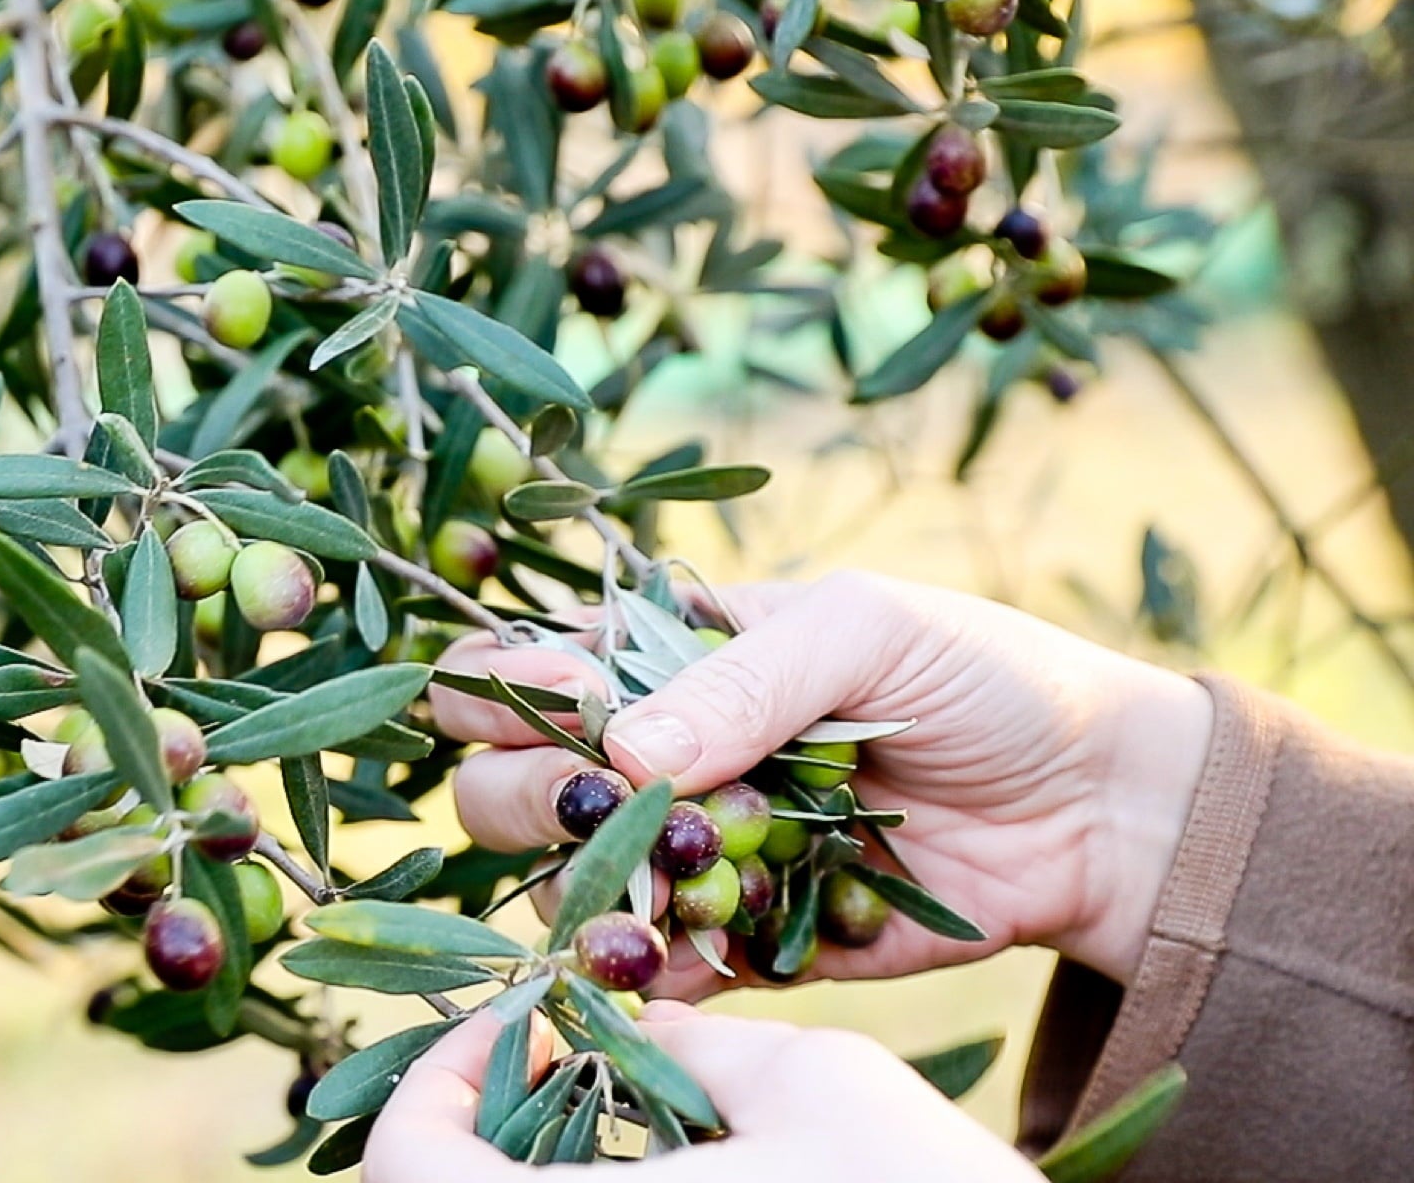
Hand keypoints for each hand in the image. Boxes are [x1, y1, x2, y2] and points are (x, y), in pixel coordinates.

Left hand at [364, 1001, 1040, 1181]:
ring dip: (519, 1172)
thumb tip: (622, 1018)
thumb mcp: (817, 1080)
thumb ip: (689, 1037)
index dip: (429, 1081)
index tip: (515, 1025)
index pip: (404, 1164)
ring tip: (603, 1114)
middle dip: (469, 1126)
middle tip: (547, 1062)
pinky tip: (649, 1177)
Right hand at [429, 569, 1210, 989]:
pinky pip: (658, 970)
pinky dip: (649, 970)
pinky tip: (668, 956)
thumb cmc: (983, 679)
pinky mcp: (739, 944)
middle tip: (595, 800)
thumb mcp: (865, 633)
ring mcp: (691, 855)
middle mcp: (657, 758)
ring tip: (652, 888)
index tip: (546, 699)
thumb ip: (742, 683)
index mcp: (667, 657)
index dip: (500, 688)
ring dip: (589, 887)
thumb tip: (620, 749)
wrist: (1101, 809)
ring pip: (566, 884)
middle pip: (506, 785)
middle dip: (530, 794)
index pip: (523, 667)